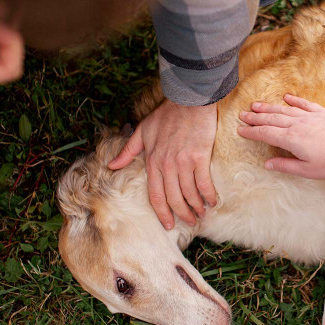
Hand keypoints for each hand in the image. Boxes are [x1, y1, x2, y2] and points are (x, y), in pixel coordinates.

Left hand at [109, 99, 217, 228]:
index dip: (162, 213)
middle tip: (190, 222)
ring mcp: (183, 162)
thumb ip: (128, 150)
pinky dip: (209, 195)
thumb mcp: (143, 131)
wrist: (188, 100)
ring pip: (189, 194)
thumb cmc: (167, 114)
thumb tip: (112, 166)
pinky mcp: (199, 157)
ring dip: (196, 207)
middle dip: (182, 214)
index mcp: (152, 162)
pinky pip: (203, 183)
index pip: (156, 195)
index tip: (168, 225)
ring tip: (201, 214)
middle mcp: (166, 166)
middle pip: (173, 199)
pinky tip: (213, 202)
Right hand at [237, 94, 324, 178]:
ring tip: (256, 105)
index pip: (266, 134)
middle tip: (242, 114)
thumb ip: (285, 166)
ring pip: (284, 110)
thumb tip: (267, 164)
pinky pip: (303, 104)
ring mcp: (310, 117)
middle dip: (255, 117)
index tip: (240, 130)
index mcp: (291, 140)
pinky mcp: (322, 113)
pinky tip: (286, 97)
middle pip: (271, 119)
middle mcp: (297, 125)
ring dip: (268, 107)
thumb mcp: (308, 171)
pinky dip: (293, 100)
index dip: (251, 132)